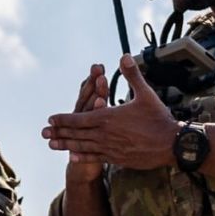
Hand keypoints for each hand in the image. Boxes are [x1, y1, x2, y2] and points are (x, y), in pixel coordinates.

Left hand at [44, 54, 179, 170]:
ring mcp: (110, 149)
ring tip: (52, 145)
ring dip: (66, 146)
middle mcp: (105, 135)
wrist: (171, 144)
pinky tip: (72, 158)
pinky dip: (82, 157)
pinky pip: (95, 158)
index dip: (63, 119)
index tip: (50, 118)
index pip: (79, 118)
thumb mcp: (145, 93)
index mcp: (108, 118)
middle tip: (43, 133)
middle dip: (58, 133)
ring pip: (82, 147)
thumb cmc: (158, 118)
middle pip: (76, 134)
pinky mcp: (117, 159)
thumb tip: (124, 56)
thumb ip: (132, 75)